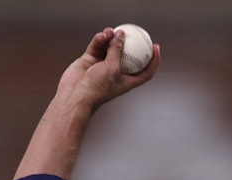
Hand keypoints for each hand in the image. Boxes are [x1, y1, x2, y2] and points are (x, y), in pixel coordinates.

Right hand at [12, 28, 161, 179]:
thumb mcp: (112, 68)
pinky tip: (102, 34)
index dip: (153, 61)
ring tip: (111, 31)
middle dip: (129, 44)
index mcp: (127, 81)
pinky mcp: (89, 61)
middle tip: (132, 32)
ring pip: (110, 49)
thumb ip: (117, 51)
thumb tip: (120, 35)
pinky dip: (99, 41)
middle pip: (127, 56)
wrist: (75, 95)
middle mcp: (116, 73)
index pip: (145, 71)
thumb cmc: (97, 88)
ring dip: (111, 39)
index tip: (157, 48)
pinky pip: (97, 47)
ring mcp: (102, 67)